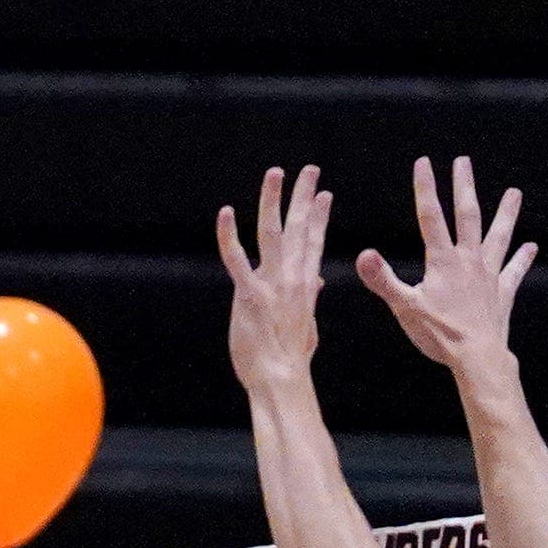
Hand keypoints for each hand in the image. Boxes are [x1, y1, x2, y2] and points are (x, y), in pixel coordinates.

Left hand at [216, 164, 333, 389]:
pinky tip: (225, 213)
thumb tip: (316, 283)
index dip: (318, 216)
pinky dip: (229, 235)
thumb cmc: (289, 356)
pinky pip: (236, 259)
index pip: (315, 241)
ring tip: (275, 174)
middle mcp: (293, 277)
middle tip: (308, 169)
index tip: (322, 193)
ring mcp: (272, 284)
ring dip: (272, 200)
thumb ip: (309, 298)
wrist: (280, 377)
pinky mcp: (248, 294)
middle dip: (302, 196)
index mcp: (306, 283)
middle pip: (299, 228)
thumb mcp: (306, 324)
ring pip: (272, 233)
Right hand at [358, 154, 533, 376]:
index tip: (424, 163)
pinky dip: (522, 258)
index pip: (431, 216)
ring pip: (499, 236)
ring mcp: (489, 275)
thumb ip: (383, 279)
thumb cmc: (440, 335)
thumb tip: (363, 254)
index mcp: (443, 261)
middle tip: (463, 162)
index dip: (426, 188)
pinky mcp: (502, 292)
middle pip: (467, 215)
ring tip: (514, 193)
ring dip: (506, 213)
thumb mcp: (404, 307)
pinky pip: (514, 270)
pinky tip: (531, 247)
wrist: (478, 357)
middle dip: (463, 186)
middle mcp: (469, 260)